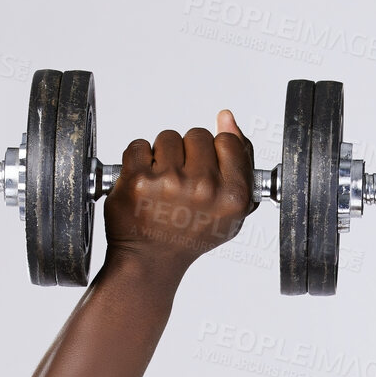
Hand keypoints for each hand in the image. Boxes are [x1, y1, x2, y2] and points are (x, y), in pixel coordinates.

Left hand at [105, 110, 255, 273]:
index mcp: (233, 196)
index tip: (206, 170)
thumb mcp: (230, 208)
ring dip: (162, 155)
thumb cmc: (191, 232)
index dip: (215, 153)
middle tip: (182, 183)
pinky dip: (137, 160)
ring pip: (167, 137)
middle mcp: (205, 188)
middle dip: (188, 153)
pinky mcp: (138, 179)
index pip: (229, 141)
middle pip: (198, 135)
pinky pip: (139, 145)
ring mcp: (170, 182)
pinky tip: (144, 183)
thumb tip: (227, 117)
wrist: (151, 259)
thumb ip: (238, 162)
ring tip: (162, 183)